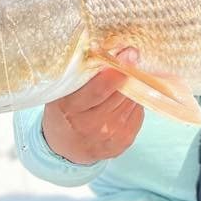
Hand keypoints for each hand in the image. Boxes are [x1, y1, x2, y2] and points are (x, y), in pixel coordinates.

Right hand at [41, 48, 144, 162]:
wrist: (66, 148)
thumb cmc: (64, 113)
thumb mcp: (62, 94)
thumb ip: (81, 77)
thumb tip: (109, 51)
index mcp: (71, 110)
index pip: (99, 90)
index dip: (116, 71)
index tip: (128, 53)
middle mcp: (91, 126)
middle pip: (120, 94)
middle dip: (128, 74)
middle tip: (132, 56)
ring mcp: (110, 135)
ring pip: (131, 102)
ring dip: (132, 88)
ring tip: (125, 79)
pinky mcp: (124, 141)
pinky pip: (138, 113)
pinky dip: (134, 103)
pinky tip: (124, 99)